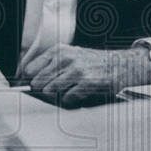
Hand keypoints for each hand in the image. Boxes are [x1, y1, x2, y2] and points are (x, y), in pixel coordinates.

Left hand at [19, 44, 150, 107]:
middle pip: (39, 80)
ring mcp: (76, 70)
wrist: (121, 64)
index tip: (29, 83)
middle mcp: (66, 58)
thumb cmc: (94, 62)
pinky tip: (78, 94)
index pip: (32, 66)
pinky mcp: (86, 83)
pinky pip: (68, 97)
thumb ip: (53, 64)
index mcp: (60, 50)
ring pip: (51, 89)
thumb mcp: (72, 55)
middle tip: (46, 89)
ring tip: (63, 90)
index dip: (29, 77)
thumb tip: (31, 79)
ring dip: (56, 94)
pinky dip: (71, 99)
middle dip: (41, 88)